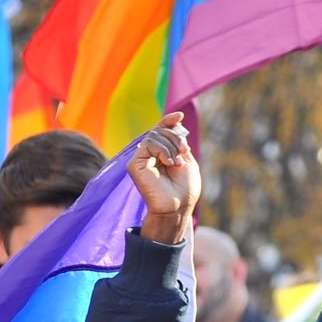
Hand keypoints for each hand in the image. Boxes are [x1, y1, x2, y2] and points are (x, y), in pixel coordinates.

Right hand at [129, 111, 199, 244]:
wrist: (178, 206)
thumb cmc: (185, 188)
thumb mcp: (186, 159)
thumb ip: (179, 141)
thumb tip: (175, 121)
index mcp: (161, 154)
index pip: (161, 131)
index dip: (169, 121)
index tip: (179, 116)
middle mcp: (149, 155)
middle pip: (160, 130)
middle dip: (175, 137)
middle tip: (183, 151)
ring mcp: (141, 159)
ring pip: (154, 135)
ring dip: (170, 146)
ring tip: (176, 163)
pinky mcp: (134, 164)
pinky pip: (148, 144)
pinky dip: (162, 150)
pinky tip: (168, 162)